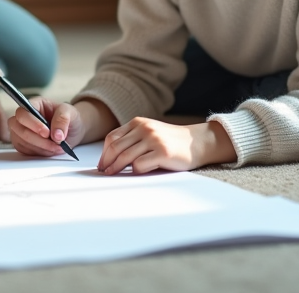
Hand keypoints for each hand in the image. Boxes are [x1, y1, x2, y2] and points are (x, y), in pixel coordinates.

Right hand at [9, 98, 78, 155]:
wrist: (73, 131)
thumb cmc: (70, 118)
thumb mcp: (71, 113)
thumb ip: (63, 119)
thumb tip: (56, 134)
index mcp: (35, 104)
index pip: (23, 113)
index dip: (33, 124)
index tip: (47, 133)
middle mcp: (25, 117)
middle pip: (18, 128)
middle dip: (37, 139)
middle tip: (55, 143)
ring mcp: (22, 131)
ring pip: (20, 141)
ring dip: (40, 147)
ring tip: (57, 147)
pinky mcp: (23, 143)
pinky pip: (24, 151)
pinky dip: (38, 153)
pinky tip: (50, 150)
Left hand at [98, 118, 235, 173]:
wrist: (197, 142)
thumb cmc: (171, 141)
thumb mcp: (150, 133)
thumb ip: (133, 139)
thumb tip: (110, 157)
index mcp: (138, 122)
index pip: (113, 137)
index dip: (104, 152)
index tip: (102, 164)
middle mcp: (145, 128)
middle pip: (116, 147)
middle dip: (107, 162)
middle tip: (104, 172)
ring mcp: (153, 139)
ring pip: (125, 156)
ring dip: (116, 168)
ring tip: (112, 174)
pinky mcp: (162, 152)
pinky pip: (139, 165)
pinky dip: (134, 171)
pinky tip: (137, 173)